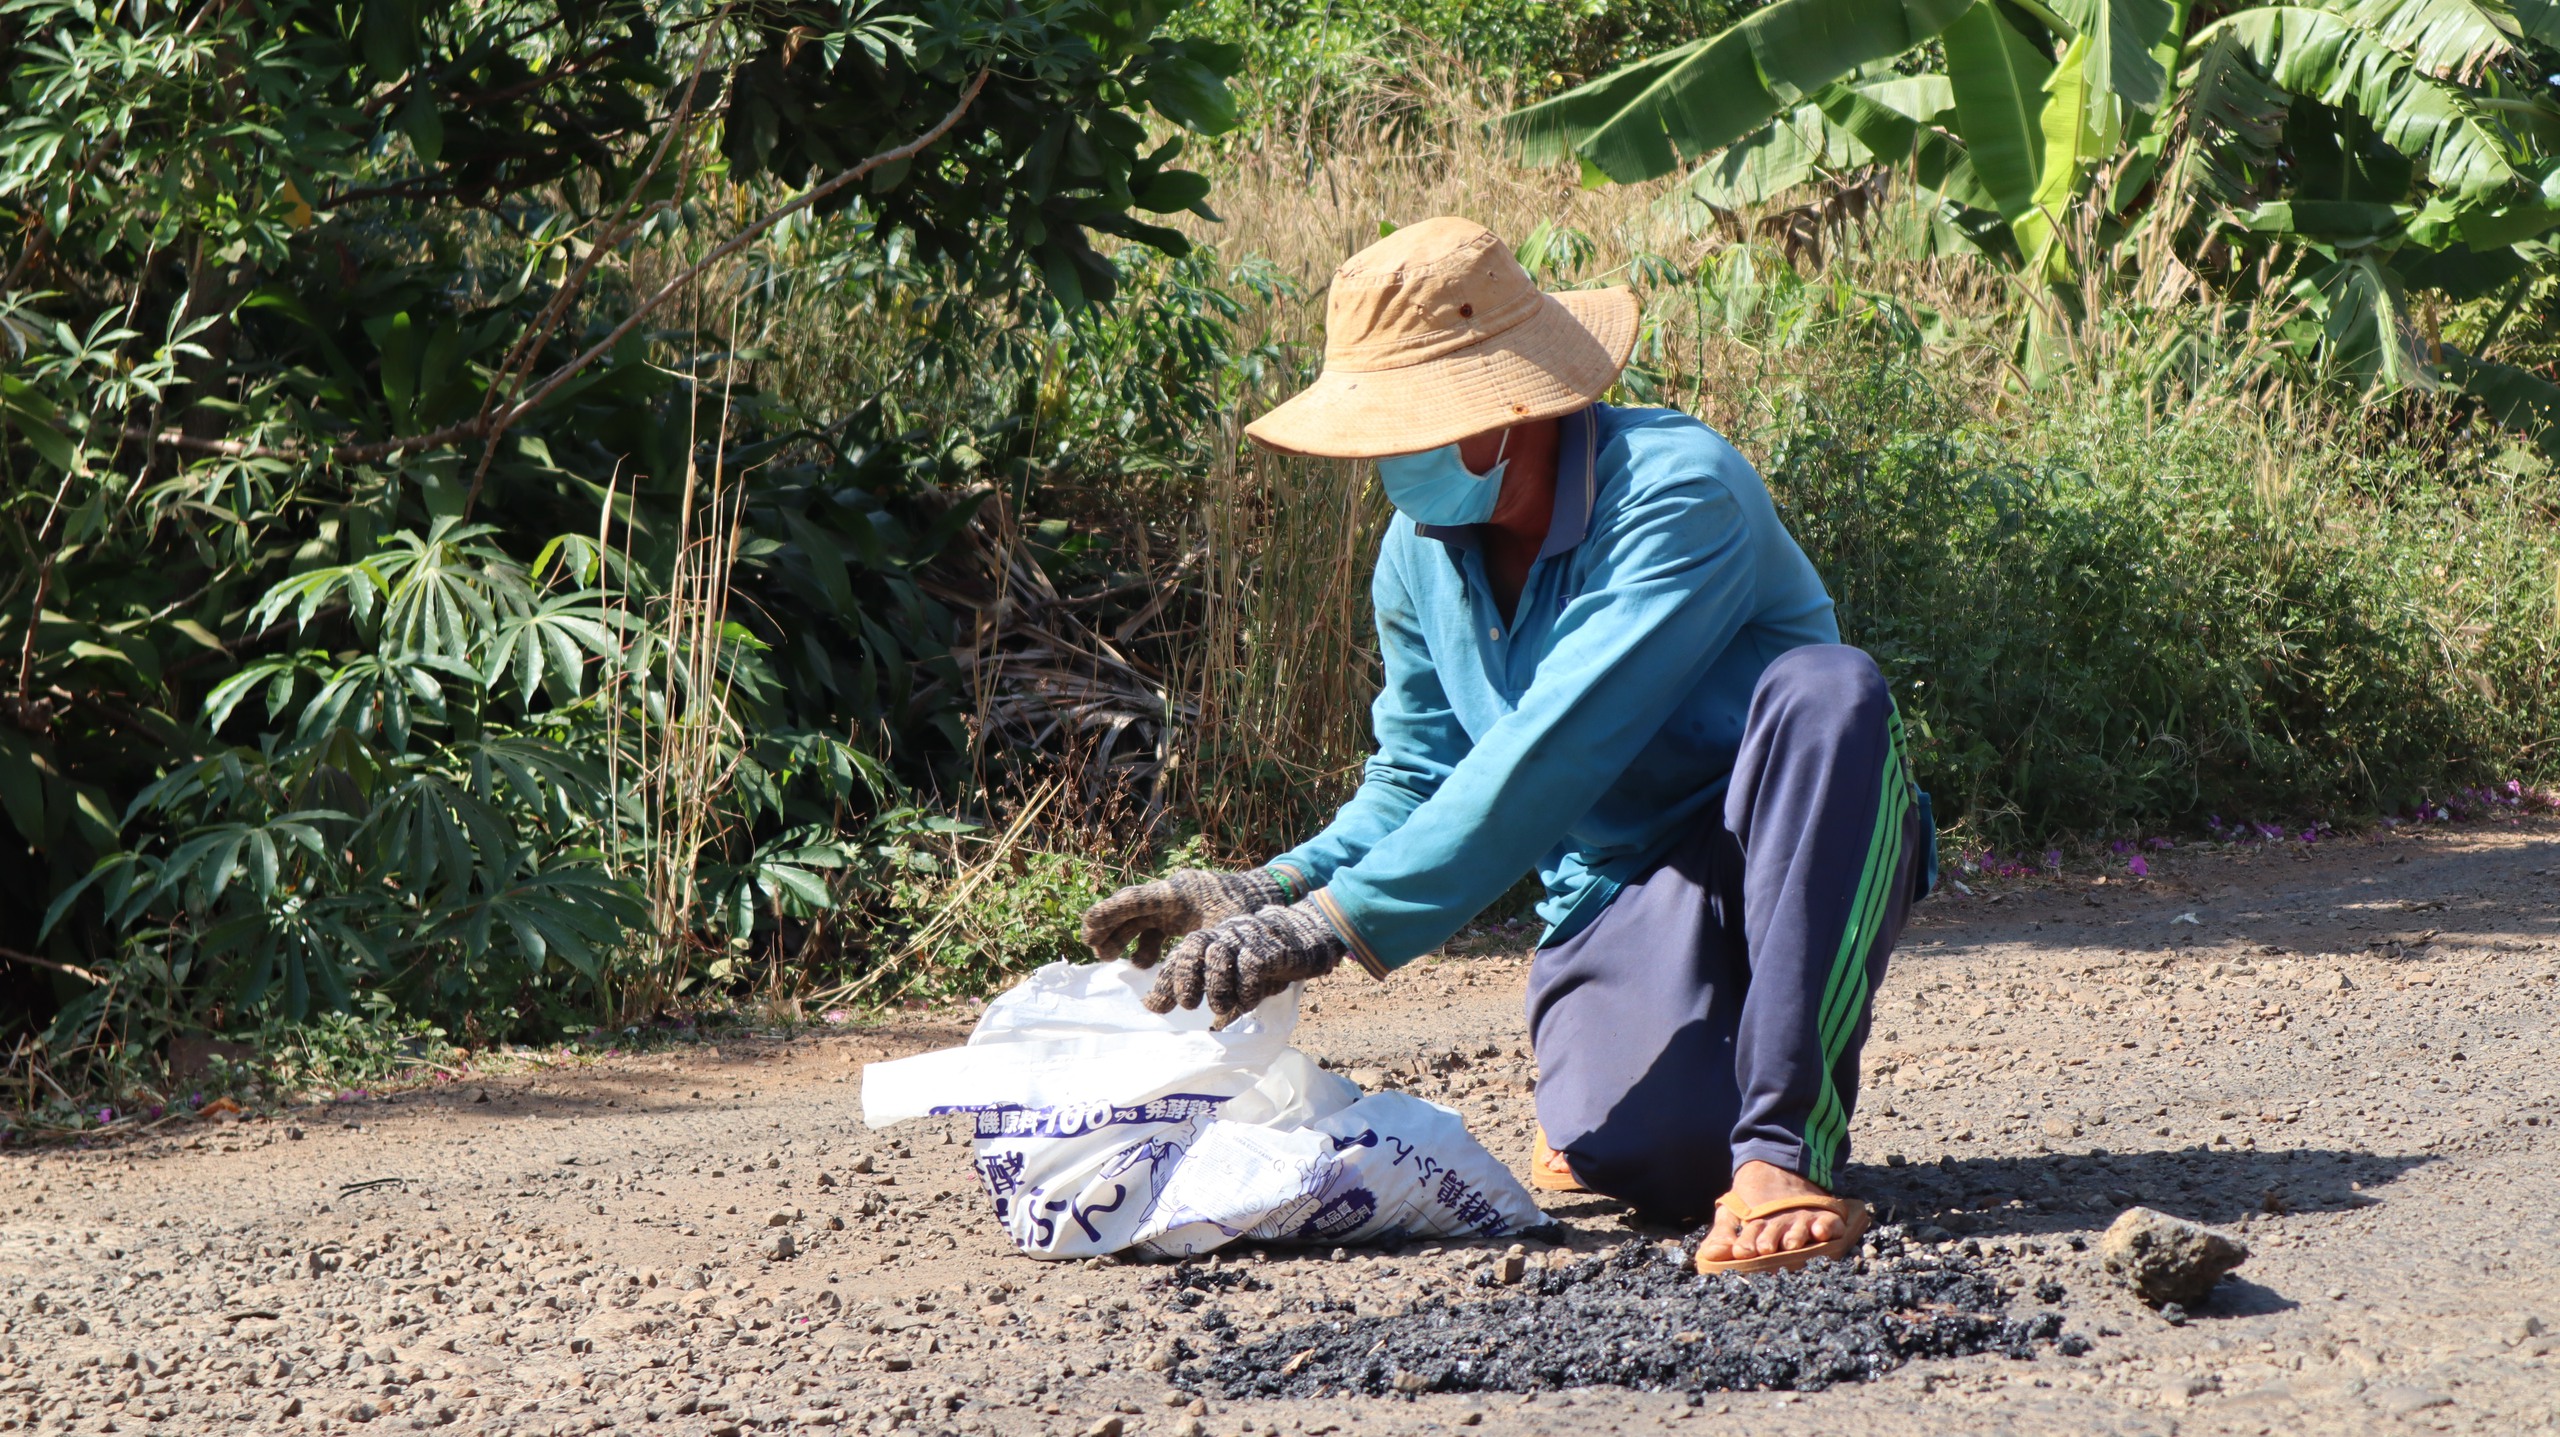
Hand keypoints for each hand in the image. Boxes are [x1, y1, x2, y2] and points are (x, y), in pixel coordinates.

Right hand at [1079, 867, 1285, 965]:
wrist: (1269, 894)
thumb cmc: (1247, 910)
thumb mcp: (1224, 932)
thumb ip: (1201, 953)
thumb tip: (1182, 979)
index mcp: (1177, 892)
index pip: (1133, 900)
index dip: (1107, 916)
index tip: (1088, 933)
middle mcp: (1173, 894)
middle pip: (1132, 910)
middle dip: (1110, 930)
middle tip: (1096, 953)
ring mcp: (1178, 903)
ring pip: (1142, 919)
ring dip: (1127, 938)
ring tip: (1114, 960)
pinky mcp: (1185, 912)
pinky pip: (1158, 925)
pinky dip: (1147, 942)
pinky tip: (1144, 963)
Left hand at [1143, 898, 1347, 1024]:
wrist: (1306, 936)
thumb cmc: (1266, 962)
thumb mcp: (1239, 978)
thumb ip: (1220, 993)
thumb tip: (1206, 1026)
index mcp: (1211, 941)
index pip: (1180, 958)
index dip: (1164, 982)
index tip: (1152, 1007)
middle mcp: (1223, 936)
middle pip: (1192, 948)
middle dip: (1184, 979)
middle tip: (1189, 1004)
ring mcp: (1245, 938)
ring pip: (1218, 955)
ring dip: (1216, 987)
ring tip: (1221, 1008)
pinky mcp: (1268, 947)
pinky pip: (1250, 966)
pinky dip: (1246, 988)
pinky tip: (1249, 1002)